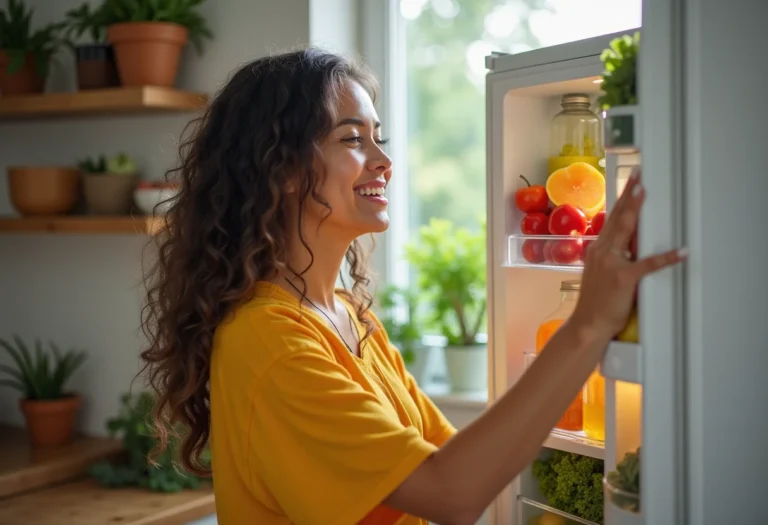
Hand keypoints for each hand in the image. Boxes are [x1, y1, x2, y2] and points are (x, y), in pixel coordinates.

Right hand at [571, 169, 687, 342]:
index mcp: (597, 250)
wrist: (588, 324)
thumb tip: (633, 244)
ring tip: (644, 192)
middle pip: (617, 218)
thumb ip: (614, 257)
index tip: (630, 183)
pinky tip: (680, 251)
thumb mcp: (601, 273)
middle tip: (638, 176)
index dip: (621, 200)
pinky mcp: (623, 278)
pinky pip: (648, 264)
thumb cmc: (595, 303)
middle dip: (628, 195)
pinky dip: (667, 258)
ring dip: (635, 210)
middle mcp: (601, 251)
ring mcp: (611, 263)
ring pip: (625, 230)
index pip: (611, 219)